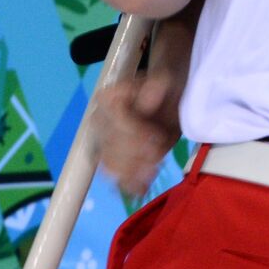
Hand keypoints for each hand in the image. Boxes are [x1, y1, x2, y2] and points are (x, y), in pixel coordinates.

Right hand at [92, 69, 183, 196]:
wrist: (168, 97)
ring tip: (153, 172)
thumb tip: (148, 100)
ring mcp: (104, 141)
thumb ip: (157, 86)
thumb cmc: (166, 86)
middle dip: (135, 155)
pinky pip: (115, 176)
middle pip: (110, 145)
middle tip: (158, 156)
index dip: (135, 132)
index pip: (115, 121)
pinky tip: (142, 189)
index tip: (158, 137)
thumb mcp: (167, 79)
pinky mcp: (114, 158)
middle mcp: (99, 121)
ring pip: (109, 164)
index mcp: (109, 98)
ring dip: (131, 172)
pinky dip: (128, 184)